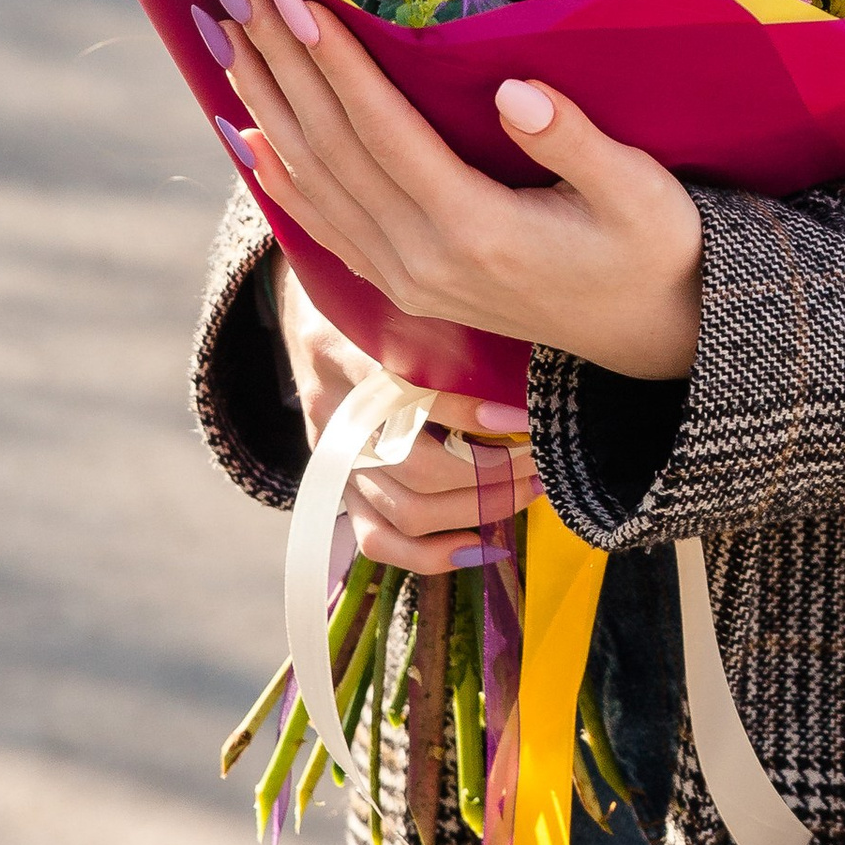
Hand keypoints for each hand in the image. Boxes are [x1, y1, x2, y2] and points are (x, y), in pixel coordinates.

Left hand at [221, 0, 705, 385]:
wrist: (656, 337)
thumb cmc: (655, 247)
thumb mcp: (639, 191)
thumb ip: (575, 143)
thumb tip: (512, 89)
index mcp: (477, 231)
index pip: (383, 132)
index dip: (334, 64)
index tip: (292, 0)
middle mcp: (424, 262)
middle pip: (333, 151)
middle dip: (283, 67)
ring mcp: (408, 280)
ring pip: (317, 184)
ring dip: (269, 108)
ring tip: (230, 41)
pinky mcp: (407, 287)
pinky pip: (326, 227)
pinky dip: (282, 178)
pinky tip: (248, 139)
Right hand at [272, 261, 533, 577]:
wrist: (305, 309)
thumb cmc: (363, 296)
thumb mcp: (389, 290)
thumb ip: (434, 317)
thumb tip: (518, 346)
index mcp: (341, 350)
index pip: (407, 393)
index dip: (470, 412)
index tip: (524, 414)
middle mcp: (332, 411)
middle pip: (414, 466)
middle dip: (490, 471)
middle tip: (539, 457)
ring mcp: (331, 458)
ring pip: (404, 511)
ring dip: (476, 508)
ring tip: (526, 488)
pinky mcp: (336, 487)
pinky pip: (378, 541)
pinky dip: (431, 554)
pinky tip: (479, 541)